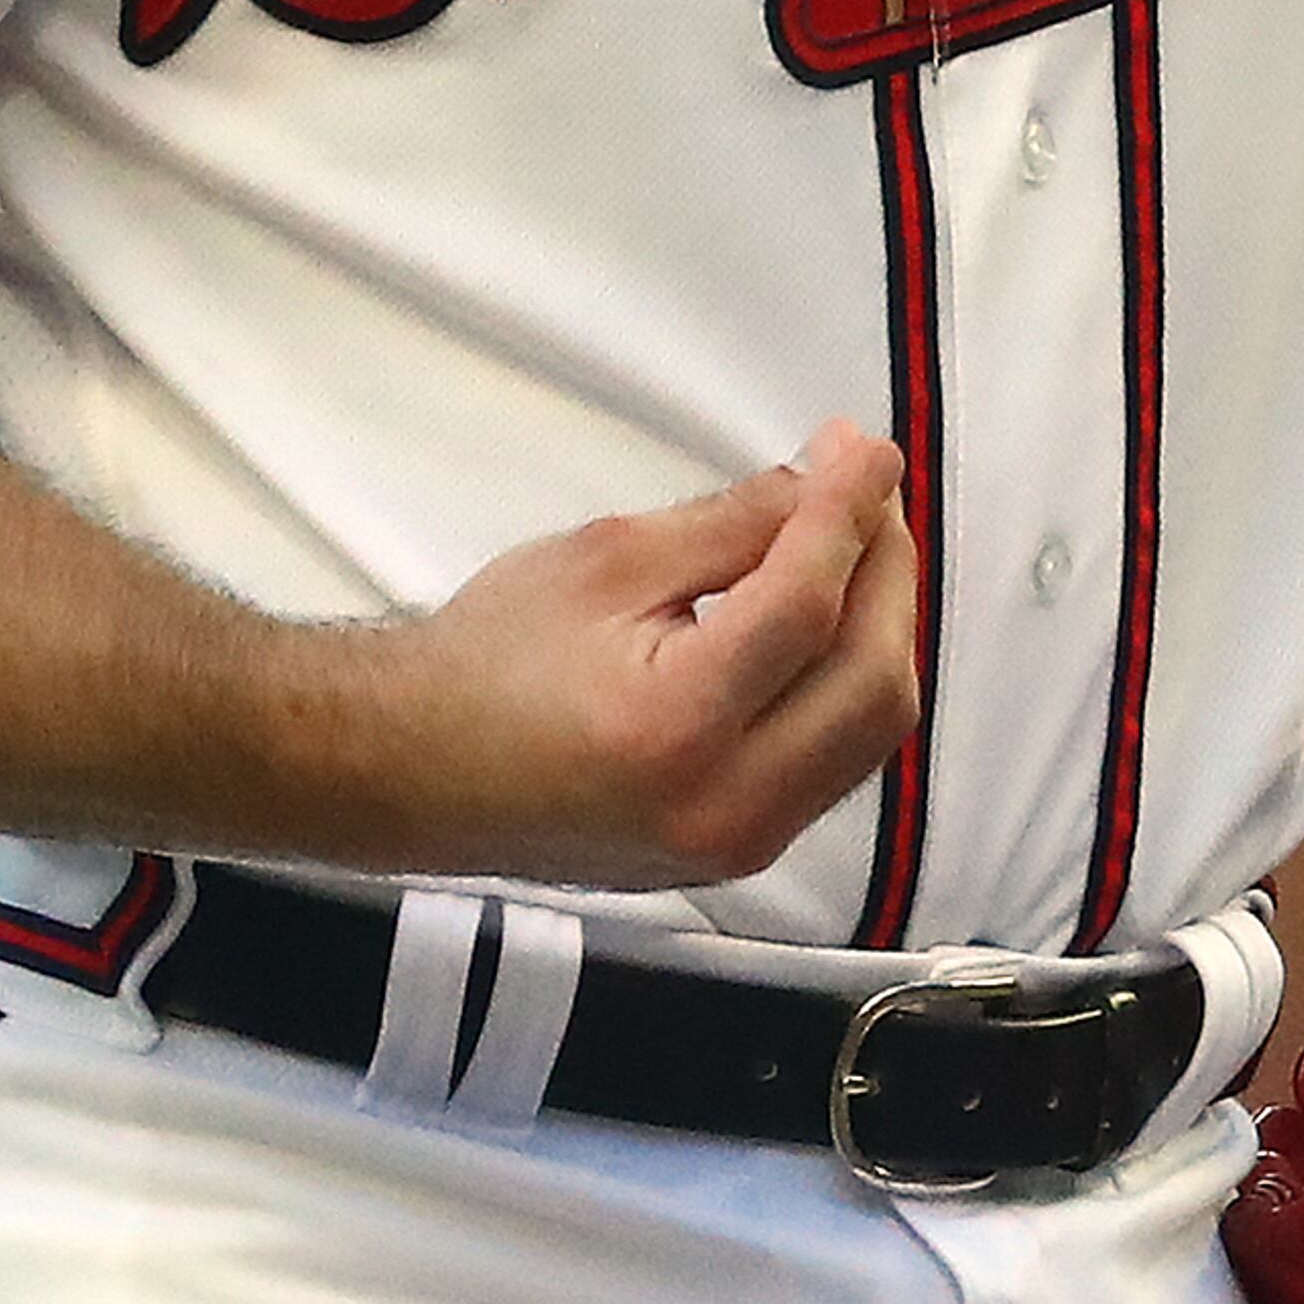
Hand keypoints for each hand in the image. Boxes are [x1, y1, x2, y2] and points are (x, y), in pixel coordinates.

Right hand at [316, 422, 921, 888]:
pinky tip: (833, 620)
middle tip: (865, 491)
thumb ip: (733, 523)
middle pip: (870, 676)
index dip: (849, 513)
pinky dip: (854, 681)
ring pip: (873, 728)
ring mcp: (738, 843)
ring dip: (884, 625)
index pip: (808, 607)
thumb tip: (827, 484)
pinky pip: (840, 761)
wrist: (417, 771)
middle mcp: (722, 805)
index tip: (865, 451)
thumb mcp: (605, 561)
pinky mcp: (741, 852)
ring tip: (855, 545)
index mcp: (673, 727)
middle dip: (886, 569)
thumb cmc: (486, 662)